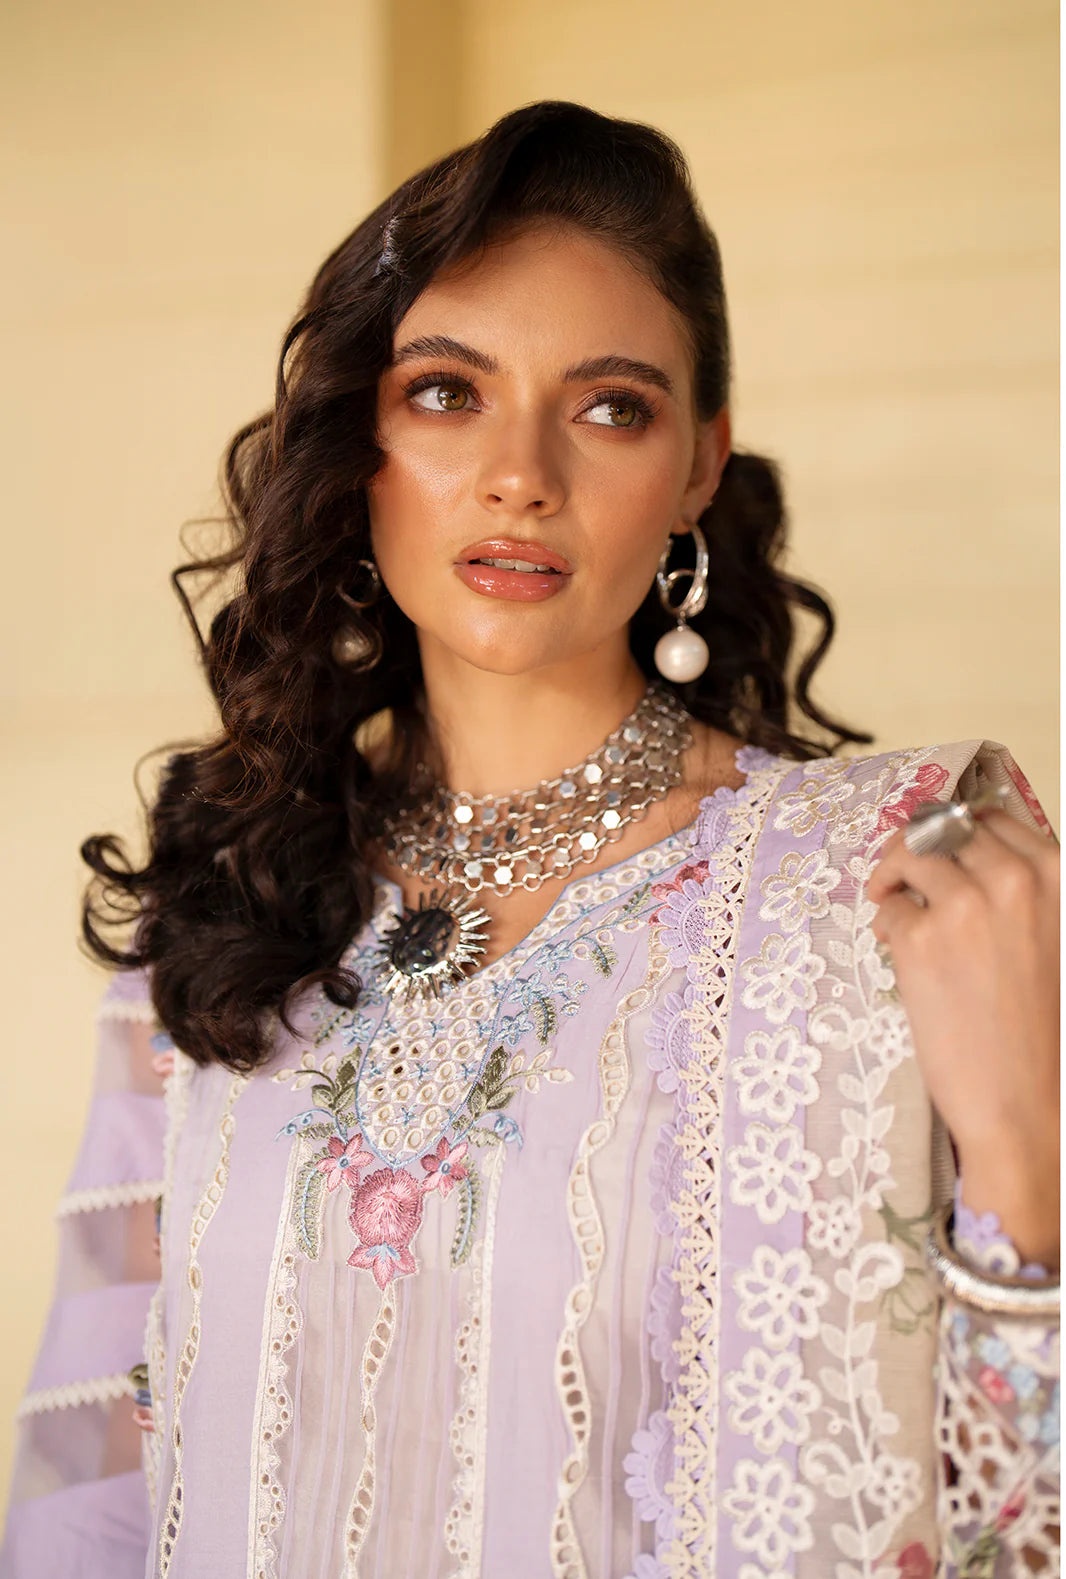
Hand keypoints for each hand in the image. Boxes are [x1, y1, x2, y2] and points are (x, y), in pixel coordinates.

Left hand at [867, 806, 1059, 1268]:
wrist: (1029, 1108)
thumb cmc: (1047, 1032)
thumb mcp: (1056, 943)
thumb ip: (1024, 895)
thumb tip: (966, 854)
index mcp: (1058, 875)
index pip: (992, 818)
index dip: (956, 831)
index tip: (940, 849)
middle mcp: (1014, 879)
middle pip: (943, 827)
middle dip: (916, 843)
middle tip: (901, 871)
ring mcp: (965, 905)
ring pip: (908, 855)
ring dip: (892, 875)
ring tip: (889, 901)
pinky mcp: (920, 938)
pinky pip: (887, 908)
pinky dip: (886, 924)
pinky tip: (898, 950)